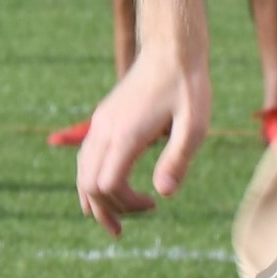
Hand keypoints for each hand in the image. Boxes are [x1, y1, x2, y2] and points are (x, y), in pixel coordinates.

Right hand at [72, 49, 209, 237]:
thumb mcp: (195, 125)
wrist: (171, 49)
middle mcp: (105, 131)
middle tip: (126, 227)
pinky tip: (106, 191)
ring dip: (95, 199)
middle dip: (105, 211)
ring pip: (81, 173)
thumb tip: (163, 195)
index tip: (153, 205)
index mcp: (125, 135)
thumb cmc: (188, 87)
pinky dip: (91, 181)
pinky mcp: (103, 120)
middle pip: (88, 185)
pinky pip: (85, 159)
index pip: (107, 185)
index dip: (125, 205)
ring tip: (113, 220)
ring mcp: (100, 125)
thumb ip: (178, 159)